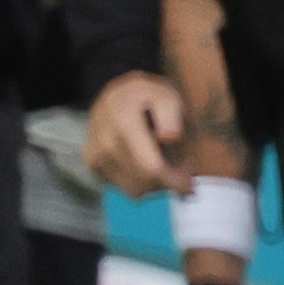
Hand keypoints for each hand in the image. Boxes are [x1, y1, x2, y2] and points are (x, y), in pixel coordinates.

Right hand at [87, 70, 189, 196]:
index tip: (191, 184)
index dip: (173, 180)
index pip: (150, 167)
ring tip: (168, 164)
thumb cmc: (146, 95)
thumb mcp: (166, 94)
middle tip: (185, 167)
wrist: (112, 94)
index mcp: (124, 124)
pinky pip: (122, 186)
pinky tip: (149, 164)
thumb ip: (171, 114)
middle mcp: (105, 144)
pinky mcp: (93, 165)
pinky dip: (139, 182)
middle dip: (168, 182)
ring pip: (132, 189)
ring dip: (155, 184)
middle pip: (143, 183)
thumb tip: (170, 138)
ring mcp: (95, 157)